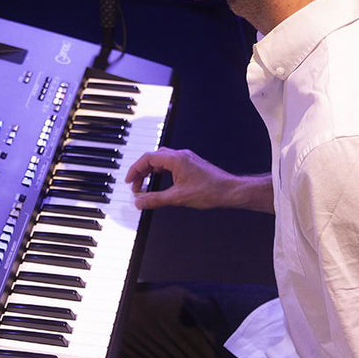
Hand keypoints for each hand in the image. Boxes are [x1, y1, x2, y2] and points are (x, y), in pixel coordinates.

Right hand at [125, 147, 264, 210]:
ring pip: (162, 161)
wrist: (230, 191)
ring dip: (151, 172)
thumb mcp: (178, 198)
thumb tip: (139, 202)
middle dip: (141, 171)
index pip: (148, 158)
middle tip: (135, 186)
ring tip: (145, 186)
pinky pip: (170, 165)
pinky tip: (160, 183)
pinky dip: (161, 173)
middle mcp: (181, 155)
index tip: (129, 181)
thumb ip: (155, 199)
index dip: (135, 169)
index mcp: (176, 159)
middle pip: (153, 158)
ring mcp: (187, 159)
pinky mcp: (191, 165)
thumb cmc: (210, 191)